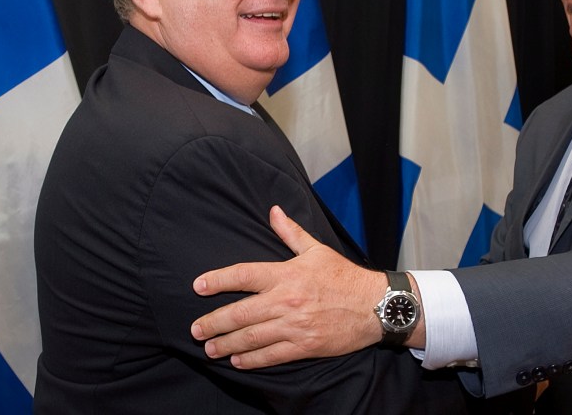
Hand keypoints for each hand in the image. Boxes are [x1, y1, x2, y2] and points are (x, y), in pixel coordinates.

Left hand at [190, 206, 385, 367]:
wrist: (375, 305)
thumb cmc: (344, 277)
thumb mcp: (317, 250)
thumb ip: (290, 232)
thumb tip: (273, 211)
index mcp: (287, 274)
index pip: (244, 275)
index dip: (218, 280)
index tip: (199, 286)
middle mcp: (287, 300)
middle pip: (240, 312)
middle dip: (214, 322)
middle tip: (196, 329)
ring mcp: (295, 325)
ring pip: (251, 337)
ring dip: (226, 344)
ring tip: (210, 348)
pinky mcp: (305, 345)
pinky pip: (272, 355)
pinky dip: (252, 360)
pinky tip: (238, 360)